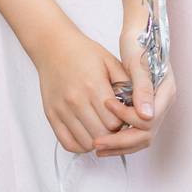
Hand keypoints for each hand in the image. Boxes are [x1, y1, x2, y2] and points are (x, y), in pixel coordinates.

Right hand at [35, 22, 146, 155]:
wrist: (54, 46)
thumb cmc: (84, 53)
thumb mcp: (110, 61)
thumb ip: (127, 84)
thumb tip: (141, 106)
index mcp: (93, 86)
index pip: (115, 122)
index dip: (123, 122)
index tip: (124, 116)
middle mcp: (76, 100)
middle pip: (101, 134)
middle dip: (112, 133)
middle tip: (114, 123)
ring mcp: (62, 109)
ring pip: (86, 142)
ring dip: (97, 140)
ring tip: (101, 128)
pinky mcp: (51, 115)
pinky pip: (68, 143)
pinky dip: (80, 145)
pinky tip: (88, 133)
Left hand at [93, 19, 176, 158]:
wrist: (138, 33)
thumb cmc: (137, 44)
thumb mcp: (138, 64)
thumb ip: (143, 89)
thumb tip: (146, 116)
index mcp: (166, 93)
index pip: (149, 121)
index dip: (127, 120)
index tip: (106, 110)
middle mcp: (163, 104)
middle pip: (145, 135)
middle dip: (121, 142)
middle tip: (98, 143)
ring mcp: (155, 108)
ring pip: (140, 138)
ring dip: (119, 145)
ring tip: (97, 147)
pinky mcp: (144, 109)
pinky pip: (134, 131)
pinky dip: (120, 138)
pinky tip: (103, 139)